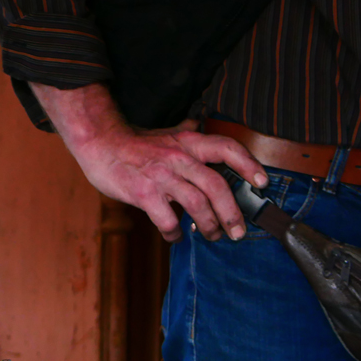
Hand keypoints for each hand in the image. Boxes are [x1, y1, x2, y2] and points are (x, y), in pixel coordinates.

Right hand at [30, 82, 268, 241]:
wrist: (99, 145)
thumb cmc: (131, 144)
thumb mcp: (164, 134)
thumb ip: (183, 133)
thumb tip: (198, 123)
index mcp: (187, 142)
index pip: (227, 148)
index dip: (249, 165)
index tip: (262, 183)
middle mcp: (178, 157)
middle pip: (217, 185)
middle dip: (232, 213)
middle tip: (237, 232)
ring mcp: (161, 176)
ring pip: (197, 204)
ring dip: (209, 225)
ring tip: (212, 236)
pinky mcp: (143, 193)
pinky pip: (166, 219)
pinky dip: (174, 232)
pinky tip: (175, 237)